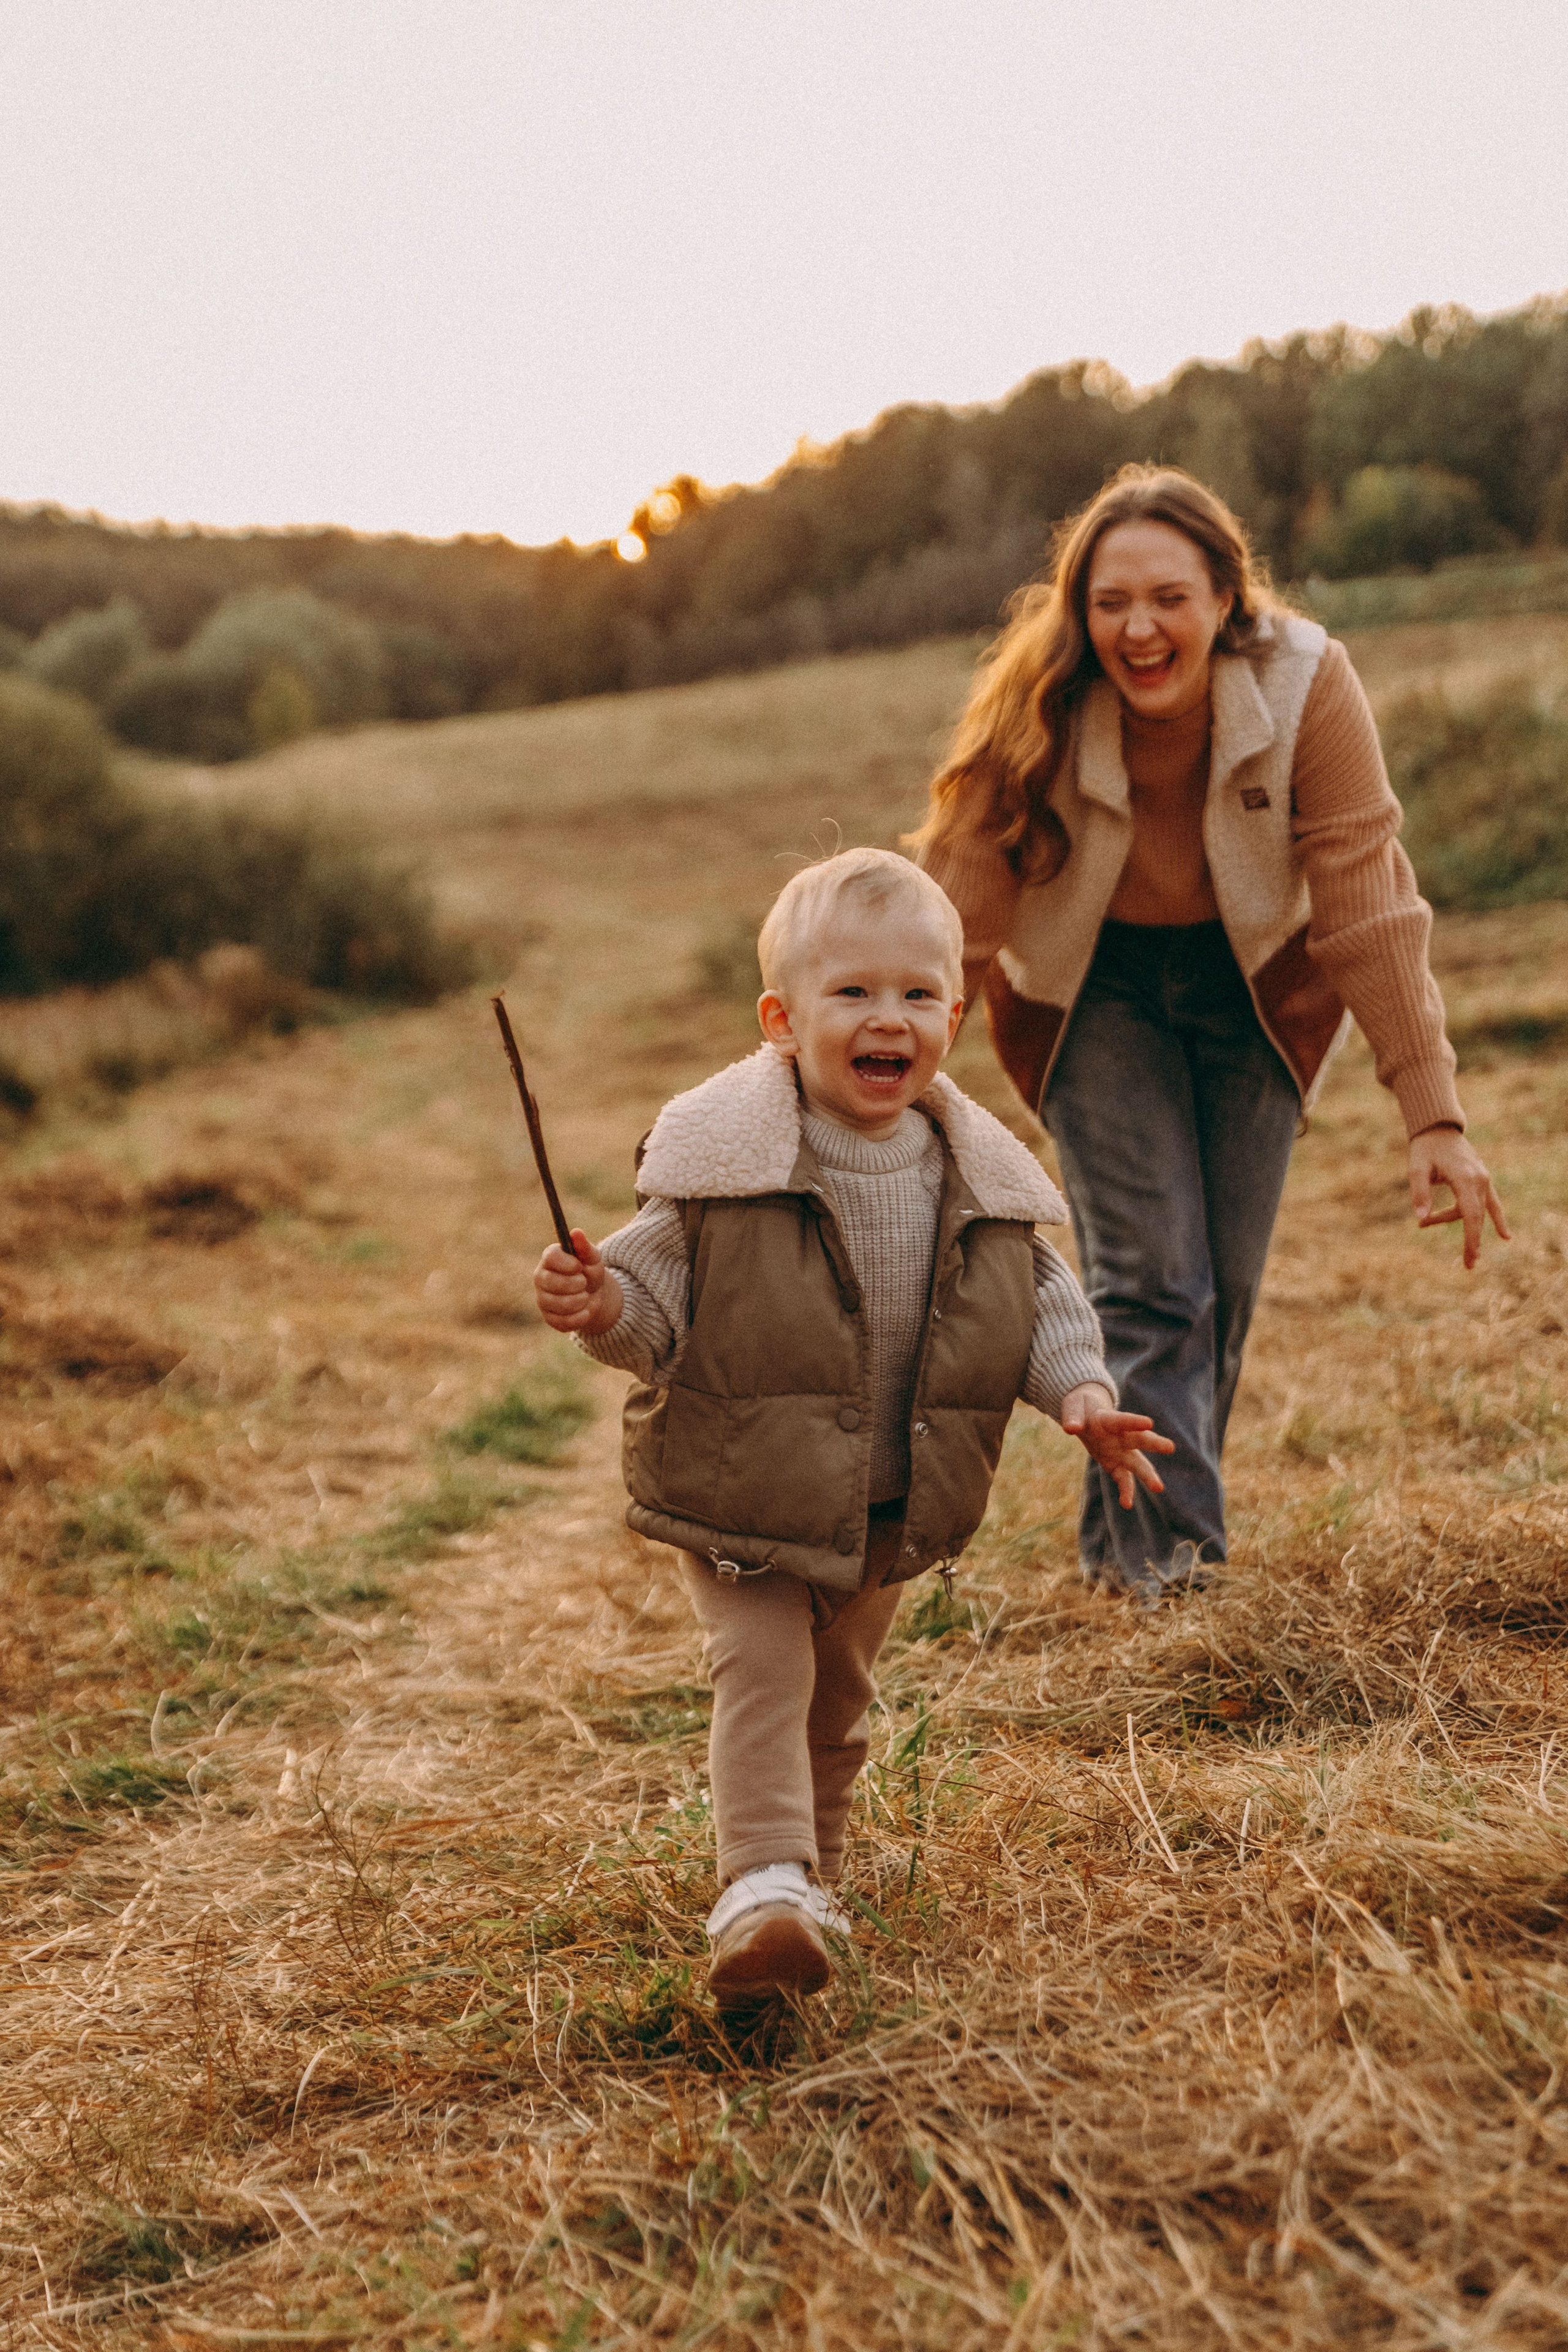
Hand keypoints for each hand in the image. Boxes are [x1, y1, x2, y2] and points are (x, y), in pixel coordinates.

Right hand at [533, 1229, 622, 1335]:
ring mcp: (542, 1298)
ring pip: (558, 1304)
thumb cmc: (589, 1271)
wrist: (594, 1295)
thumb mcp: (592, 1257)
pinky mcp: (549, 1317)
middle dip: (575, 1284)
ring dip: (580, 1301)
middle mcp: (541, 1277)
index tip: (579, 1266)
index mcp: (550, 1258)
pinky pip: (563, 1321)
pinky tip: (584, 1310)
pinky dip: (580, 1317)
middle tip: (584, 1282)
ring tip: (585, 1296)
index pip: (550, 1257)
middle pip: (551, 1282)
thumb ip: (584, 1247)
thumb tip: (576, 1232)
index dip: (567, 1263)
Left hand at [1060, 1382, 1174, 1510]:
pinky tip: (1127, 1504)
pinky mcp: (1116, 1464)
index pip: (1123, 1420)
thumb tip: (1071, 1428)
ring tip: (1159, 1487)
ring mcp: (1121, 1451)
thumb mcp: (1072, 1407)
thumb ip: (1072, 1417)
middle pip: (1139, 1439)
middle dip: (1153, 1443)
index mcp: (1109, 1419)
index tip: (1149, 1423)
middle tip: (1170, 1446)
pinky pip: (1123, 1479)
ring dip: (1147, 1475)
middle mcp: (1121, 1436)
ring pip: (1137, 1463)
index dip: (1134, 1421)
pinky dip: (1125, 1491)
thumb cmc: (1080, 1408)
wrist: (1086, 1414)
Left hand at [1408, 1127, 1508, 1268]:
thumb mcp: (1416, 1168)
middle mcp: (1479, 1180)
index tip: (1471, 1256)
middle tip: (1467, 1266)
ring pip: (1479, 1211)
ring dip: (1471, 1230)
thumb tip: (1420, 1217)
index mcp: (1465, 1178)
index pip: (1470, 1214)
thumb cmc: (1425, 1149)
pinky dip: (1497, 1218)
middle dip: (1473, 1242)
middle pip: (1476, 1217)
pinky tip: (1505, 1236)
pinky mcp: (1482, 1180)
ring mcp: (1483, 1180)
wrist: (1439, 1130)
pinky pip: (1492, 1203)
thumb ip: (1420, 1192)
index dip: (1472, 1237)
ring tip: (1466, 1255)